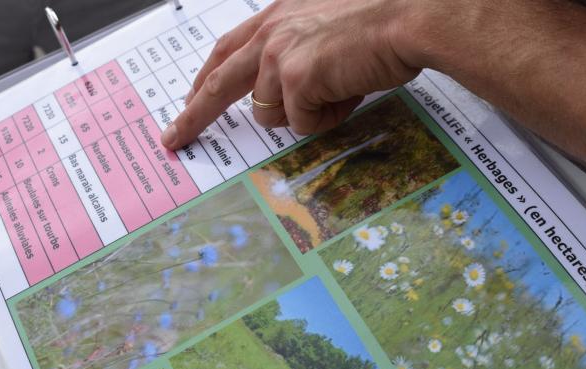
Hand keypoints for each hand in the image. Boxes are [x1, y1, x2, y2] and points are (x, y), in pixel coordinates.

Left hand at [161, 0, 426, 148]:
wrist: (410, 16)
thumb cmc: (382, 22)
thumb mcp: (328, 30)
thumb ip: (299, 56)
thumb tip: (291, 99)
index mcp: (277, 16)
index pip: (228, 51)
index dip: (206, 78)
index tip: (190, 96)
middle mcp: (271, 34)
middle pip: (217, 83)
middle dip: (194, 115)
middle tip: (175, 137)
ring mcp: (280, 57)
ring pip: (271, 115)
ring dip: (305, 114)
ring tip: (341, 90)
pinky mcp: (296, 79)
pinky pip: (302, 124)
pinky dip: (327, 119)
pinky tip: (348, 93)